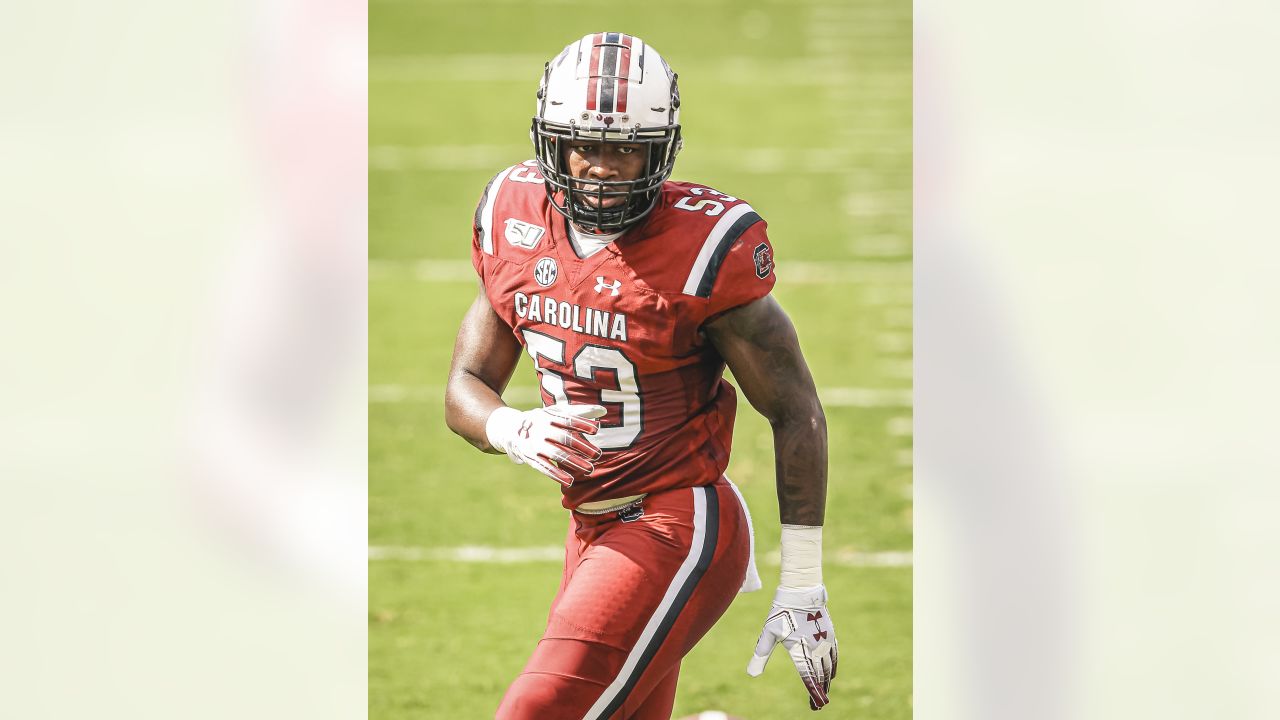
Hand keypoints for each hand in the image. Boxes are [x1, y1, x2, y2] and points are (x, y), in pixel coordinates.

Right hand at [485, 404, 605, 485]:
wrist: (509, 428)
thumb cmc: (542, 420)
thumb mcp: (556, 412)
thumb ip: (579, 413)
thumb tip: (604, 410)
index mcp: (549, 417)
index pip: (568, 420)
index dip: (581, 424)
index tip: (596, 429)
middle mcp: (542, 430)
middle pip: (564, 438)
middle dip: (581, 447)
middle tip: (597, 455)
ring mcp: (535, 444)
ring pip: (556, 454)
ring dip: (573, 462)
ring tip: (590, 469)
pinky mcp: (530, 458)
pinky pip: (544, 467)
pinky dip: (557, 474)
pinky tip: (570, 481)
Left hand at [746, 585, 837, 710]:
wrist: (801, 591)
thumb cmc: (781, 612)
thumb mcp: (768, 634)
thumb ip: (761, 655)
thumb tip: (751, 674)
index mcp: (800, 649)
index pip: (808, 677)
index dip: (813, 693)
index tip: (817, 705)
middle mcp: (816, 647)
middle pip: (821, 675)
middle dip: (821, 692)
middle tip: (819, 705)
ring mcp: (825, 641)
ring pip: (829, 667)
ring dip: (827, 681)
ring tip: (824, 693)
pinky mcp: (830, 634)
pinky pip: (835, 656)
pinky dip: (833, 667)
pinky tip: (832, 674)